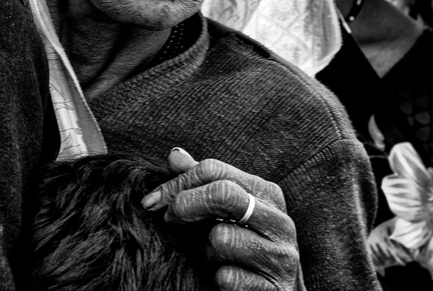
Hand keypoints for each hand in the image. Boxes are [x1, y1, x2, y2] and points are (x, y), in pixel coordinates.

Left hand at [141, 148, 301, 290]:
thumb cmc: (248, 250)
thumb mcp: (231, 214)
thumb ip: (204, 184)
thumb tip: (175, 154)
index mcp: (267, 194)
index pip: (214, 169)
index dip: (177, 183)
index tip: (153, 201)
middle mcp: (280, 221)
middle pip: (222, 194)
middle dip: (185, 205)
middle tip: (169, 221)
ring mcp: (280, 256)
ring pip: (222, 238)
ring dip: (207, 252)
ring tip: (215, 258)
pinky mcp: (274, 288)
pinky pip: (227, 276)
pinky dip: (220, 279)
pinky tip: (227, 280)